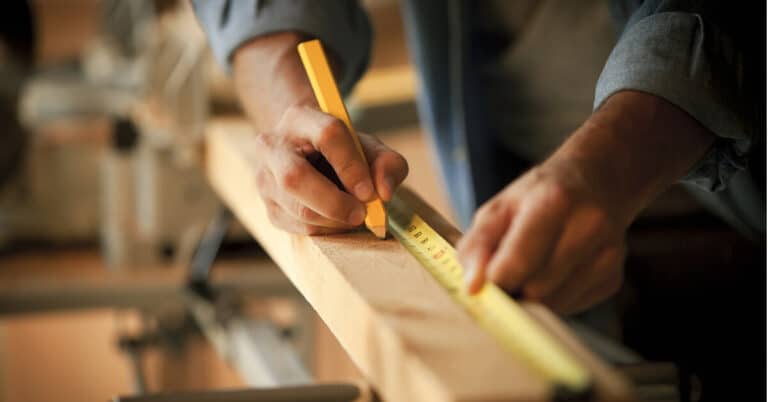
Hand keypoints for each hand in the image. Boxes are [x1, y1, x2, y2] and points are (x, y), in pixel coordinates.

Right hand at [250, 104, 407, 234]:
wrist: (310, 156)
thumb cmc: (344, 151)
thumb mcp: (371, 149)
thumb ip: (388, 164)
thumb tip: (384, 193)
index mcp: (301, 118)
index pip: (327, 135)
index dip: (351, 166)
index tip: (370, 191)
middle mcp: (273, 146)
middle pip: (295, 177)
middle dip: (334, 202)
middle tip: (361, 214)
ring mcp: (265, 179)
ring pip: (298, 209)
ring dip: (335, 220)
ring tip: (354, 213)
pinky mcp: (269, 208)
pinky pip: (299, 228)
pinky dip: (326, 229)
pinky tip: (336, 218)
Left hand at [456, 158, 626, 313]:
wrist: (595, 183)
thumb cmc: (536, 198)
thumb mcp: (498, 208)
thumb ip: (477, 245)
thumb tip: (472, 287)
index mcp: (554, 201)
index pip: (518, 262)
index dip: (494, 280)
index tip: (482, 282)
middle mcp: (589, 226)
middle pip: (536, 288)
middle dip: (514, 287)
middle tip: (508, 269)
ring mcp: (608, 254)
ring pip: (553, 303)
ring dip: (533, 295)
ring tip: (533, 266)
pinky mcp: (613, 278)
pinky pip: (570, 308)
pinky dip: (553, 297)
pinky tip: (556, 271)